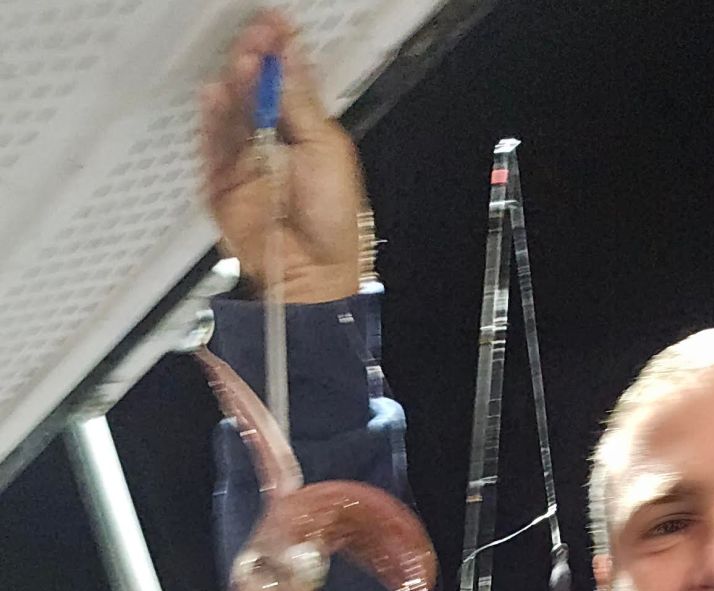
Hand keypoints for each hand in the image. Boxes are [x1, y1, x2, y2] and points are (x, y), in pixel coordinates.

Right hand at [201, 9, 366, 302]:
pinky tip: (216, 94)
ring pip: (232, 113)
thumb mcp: (325, 150)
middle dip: (255, 61)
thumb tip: (289, 56)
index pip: (287, 82)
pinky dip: (212, 120)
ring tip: (242, 63)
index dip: (280, 53)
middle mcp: (271, 142)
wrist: (314, 274)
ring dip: (235, 85)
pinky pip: (213, 146)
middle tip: (255, 37)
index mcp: (304, 133)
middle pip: (255, 91)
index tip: (275, 24)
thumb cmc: (333, 221)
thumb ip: (301, 103)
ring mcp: (244, 163)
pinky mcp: (222, 185)